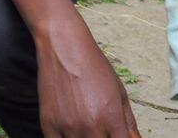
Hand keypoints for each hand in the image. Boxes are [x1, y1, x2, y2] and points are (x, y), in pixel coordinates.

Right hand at [36, 10, 141, 136]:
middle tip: (98, 128)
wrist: (65, 49)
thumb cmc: (94, 67)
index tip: (114, 135)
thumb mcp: (118, 90)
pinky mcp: (49, 126)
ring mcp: (69, 128)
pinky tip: (68, 129)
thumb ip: (128, 120)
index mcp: (112, 117)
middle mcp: (92, 126)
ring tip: (82, 122)